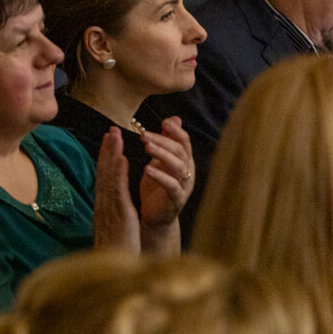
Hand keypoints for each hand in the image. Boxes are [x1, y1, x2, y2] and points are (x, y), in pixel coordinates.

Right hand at [91, 127, 139, 251]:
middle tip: (110, 130)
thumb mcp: (115, 237)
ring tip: (114, 134)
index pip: (104, 181)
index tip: (109, 144)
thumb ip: (114, 223)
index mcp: (104, 212)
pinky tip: (122, 158)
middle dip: (106, 151)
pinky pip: (117, 191)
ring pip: (108, 177)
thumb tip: (115, 215)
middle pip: (103, 174)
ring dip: (110, 154)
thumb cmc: (115, 259)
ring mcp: (109, 211)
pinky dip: (118, 173)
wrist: (109, 279)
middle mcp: (103, 208)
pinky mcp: (118, 217)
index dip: (106, 162)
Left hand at [136, 117, 192, 252]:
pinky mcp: (177, 199)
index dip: (176, 131)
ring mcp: (184, 186)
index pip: (184, 142)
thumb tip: (174, 118)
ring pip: (178, 167)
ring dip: (162, 155)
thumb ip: (166, 141)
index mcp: (184, 160)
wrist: (156, 215)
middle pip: (181, 151)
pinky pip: (171, 186)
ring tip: (146, 146)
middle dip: (163, 141)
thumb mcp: (160, 160)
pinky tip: (146, 169)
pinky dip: (160, 176)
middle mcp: (188, 171)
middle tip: (145, 135)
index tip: (164, 121)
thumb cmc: (157, 185)